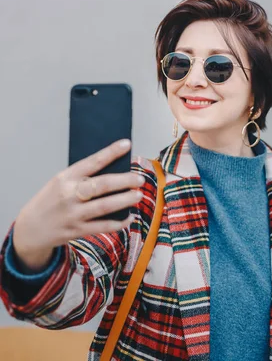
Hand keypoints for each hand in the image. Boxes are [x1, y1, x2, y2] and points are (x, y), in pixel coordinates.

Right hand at [12, 140, 142, 271]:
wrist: (29, 228)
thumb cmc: (50, 200)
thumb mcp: (60, 182)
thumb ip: (82, 177)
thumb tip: (114, 169)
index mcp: (66, 177)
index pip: (92, 161)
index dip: (111, 152)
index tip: (126, 144)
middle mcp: (70, 194)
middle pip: (102, 185)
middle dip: (124, 181)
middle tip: (139, 179)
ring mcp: (73, 214)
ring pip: (104, 206)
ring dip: (124, 200)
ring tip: (138, 195)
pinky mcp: (77, 230)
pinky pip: (102, 226)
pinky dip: (118, 222)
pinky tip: (129, 217)